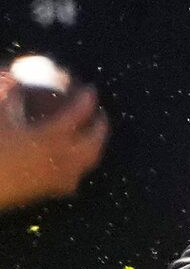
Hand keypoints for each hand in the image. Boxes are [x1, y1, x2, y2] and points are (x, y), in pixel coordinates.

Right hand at [0, 75, 105, 209]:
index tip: (90, 89)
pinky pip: (77, 174)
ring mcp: (62, 176)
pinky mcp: (53, 190)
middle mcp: (64, 157)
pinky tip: (74, 158)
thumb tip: (16, 78)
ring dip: (94, 144)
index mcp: (52, 135)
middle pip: (95, 139)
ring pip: (90, 159)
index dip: (87, 98)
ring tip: (91, 134)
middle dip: (100, 124)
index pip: (80, 112)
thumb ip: (9, 93)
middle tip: (99, 112)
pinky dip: (81, 161)